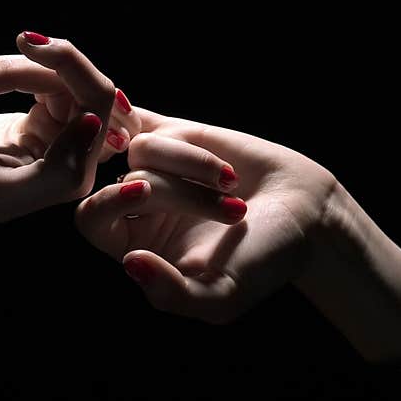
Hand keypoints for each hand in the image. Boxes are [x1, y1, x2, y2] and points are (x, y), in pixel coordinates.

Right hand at [0, 31, 123, 224]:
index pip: (100, 104)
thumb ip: (57, 172)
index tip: (24, 44)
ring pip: (55, 76)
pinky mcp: (31, 119)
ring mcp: (52, 137)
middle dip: (32, 68)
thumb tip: (96, 125)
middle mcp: (71, 157)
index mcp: (72, 178)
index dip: (70, 65)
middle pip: (81, 83)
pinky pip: (37, 75)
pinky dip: (0, 71)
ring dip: (8, 69)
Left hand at [76, 109, 400, 362]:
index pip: (92, 221)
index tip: (144, 193)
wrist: (309, 217)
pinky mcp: (177, 135)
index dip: (108, 204)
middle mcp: (139, 208)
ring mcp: (157, 169)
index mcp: (135, 248)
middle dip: (171, 190)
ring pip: (143, 148)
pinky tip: (119, 103)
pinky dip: (125, 110)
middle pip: (119, 181)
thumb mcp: (220, 298)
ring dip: (191, 163)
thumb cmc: (264, 263)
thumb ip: (172, 294)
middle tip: (228, 204)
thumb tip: (131, 264)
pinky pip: (144, 119)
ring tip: (233, 185)